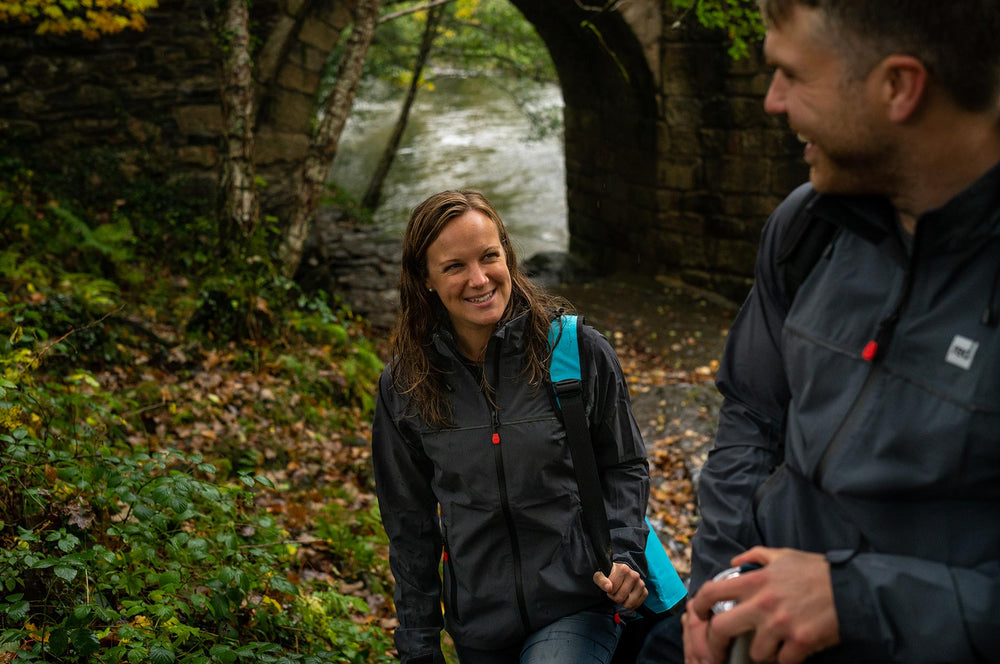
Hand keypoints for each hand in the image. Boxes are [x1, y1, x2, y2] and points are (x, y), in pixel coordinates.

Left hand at [593, 562, 647, 609]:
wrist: (620, 574)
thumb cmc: (609, 575)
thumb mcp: (600, 576)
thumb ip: (601, 580)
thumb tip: (608, 588)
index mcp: (623, 569)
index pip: (612, 589)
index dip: (608, 591)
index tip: (609, 586)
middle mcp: (634, 575)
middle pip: (620, 598)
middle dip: (615, 597)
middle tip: (615, 591)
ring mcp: (641, 583)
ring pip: (629, 603)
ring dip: (623, 602)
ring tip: (621, 593)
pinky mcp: (645, 591)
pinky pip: (637, 604)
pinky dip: (631, 605)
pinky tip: (627, 598)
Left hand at [687, 547, 840, 663]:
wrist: (852, 590)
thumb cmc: (817, 572)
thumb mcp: (783, 555)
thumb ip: (755, 556)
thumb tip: (734, 563)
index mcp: (755, 581)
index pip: (712, 591)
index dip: (698, 604)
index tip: (698, 613)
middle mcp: (762, 603)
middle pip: (721, 629)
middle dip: (715, 643)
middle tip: (719, 649)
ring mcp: (780, 625)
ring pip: (755, 652)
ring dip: (762, 652)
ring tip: (773, 645)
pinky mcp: (799, 643)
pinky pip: (782, 661)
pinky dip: (786, 659)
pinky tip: (793, 650)